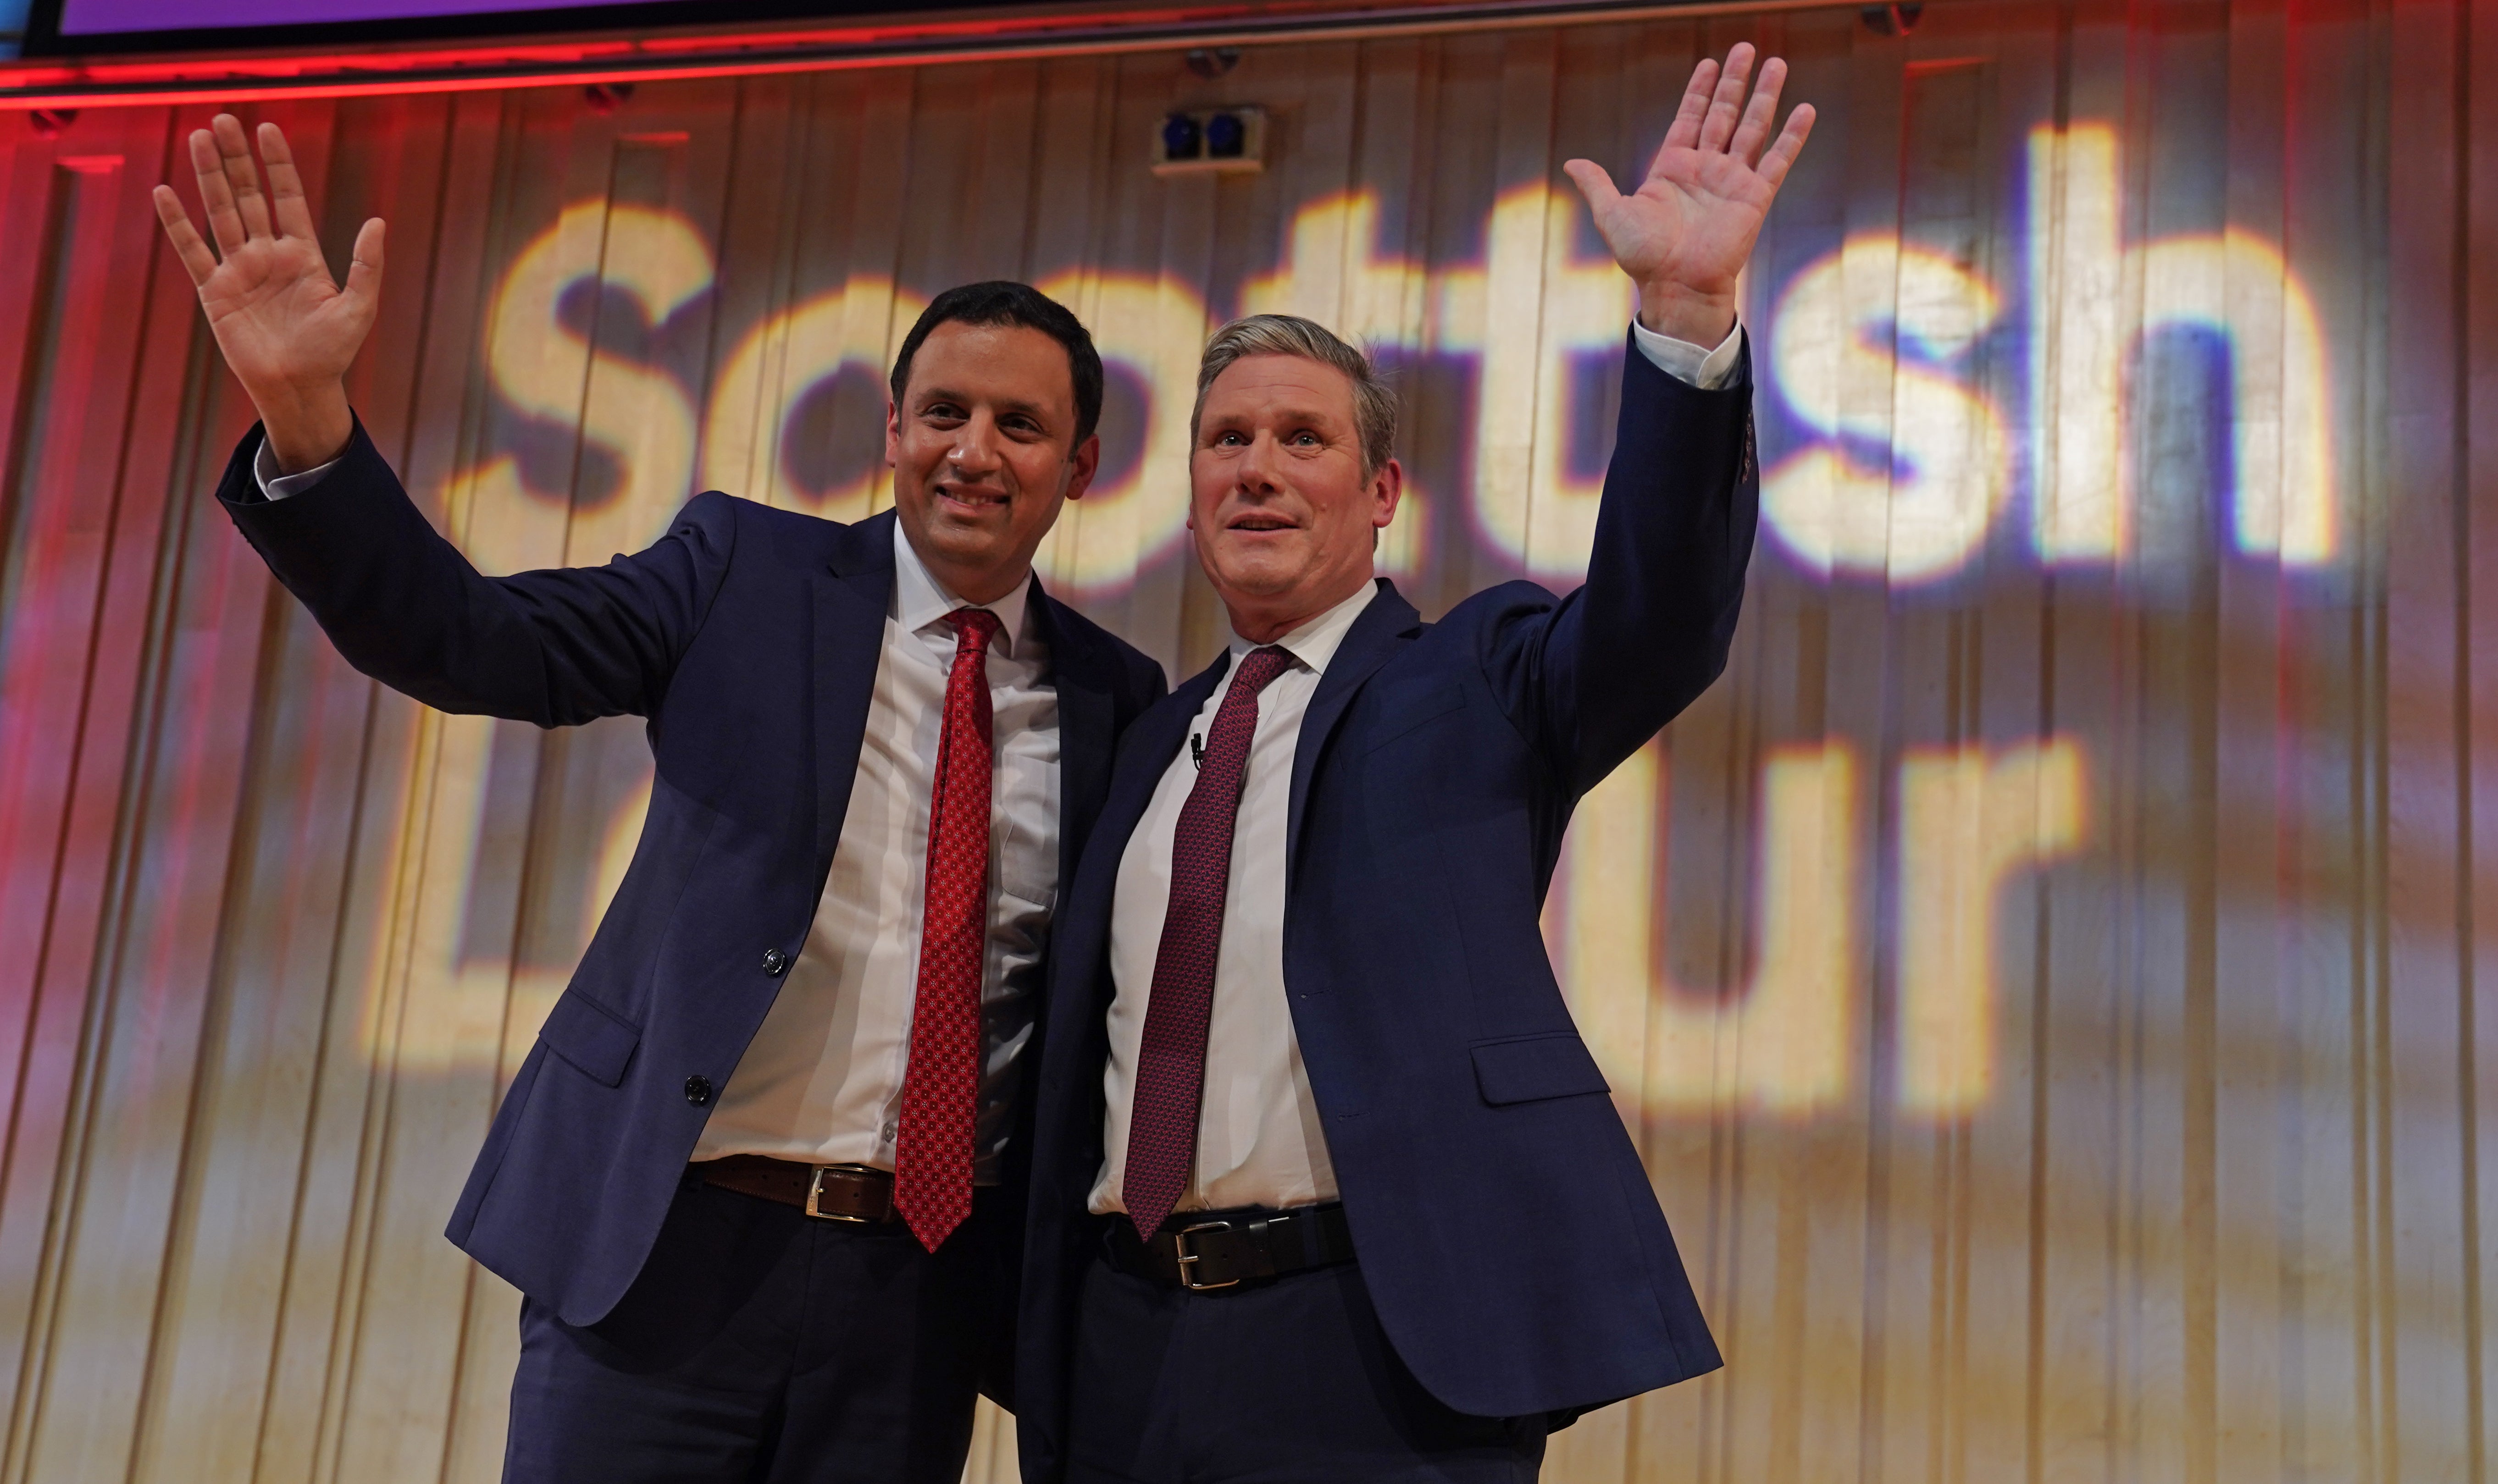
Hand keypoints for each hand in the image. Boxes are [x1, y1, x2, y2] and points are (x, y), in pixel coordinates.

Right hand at [152, 115, 384, 473]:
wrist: (301, 388)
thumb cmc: (333, 352)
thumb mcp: (359, 308)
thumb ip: (367, 266)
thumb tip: (378, 222)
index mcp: (303, 254)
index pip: (287, 197)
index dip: (277, 164)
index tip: (267, 129)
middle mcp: (268, 255)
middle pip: (249, 195)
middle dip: (236, 159)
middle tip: (223, 119)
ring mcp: (240, 270)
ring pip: (221, 213)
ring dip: (208, 176)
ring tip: (199, 138)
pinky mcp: (215, 291)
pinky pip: (193, 251)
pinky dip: (177, 223)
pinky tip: (165, 192)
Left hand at [1563, 43, 1813, 346]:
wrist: (1676, 286)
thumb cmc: (1644, 257)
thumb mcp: (1612, 215)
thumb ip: (1597, 185)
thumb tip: (1571, 163)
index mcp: (1673, 167)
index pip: (1690, 117)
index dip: (1700, 90)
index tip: (1709, 64)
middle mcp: (1705, 169)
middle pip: (1724, 113)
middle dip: (1735, 81)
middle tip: (1746, 49)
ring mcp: (1731, 180)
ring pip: (1752, 127)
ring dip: (1765, 96)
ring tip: (1777, 63)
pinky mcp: (1754, 197)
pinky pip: (1777, 160)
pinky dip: (1792, 136)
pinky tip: (1805, 110)